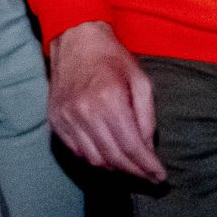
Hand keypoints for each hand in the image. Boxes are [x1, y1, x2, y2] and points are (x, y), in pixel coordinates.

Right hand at [49, 22, 165, 182]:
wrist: (75, 39)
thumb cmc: (112, 58)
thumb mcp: (140, 80)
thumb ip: (147, 116)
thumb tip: (148, 148)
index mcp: (110, 100)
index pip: (131, 146)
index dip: (147, 166)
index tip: (160, 177)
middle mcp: (85, 112)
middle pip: (114, 158)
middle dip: (135, 172)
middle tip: (149, 177)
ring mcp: (67, 118)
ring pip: (94, 160)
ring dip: (115, 168)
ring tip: (131, 166)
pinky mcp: (56, 121)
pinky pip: (76, 152)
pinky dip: (95, 158)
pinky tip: (109, 155)